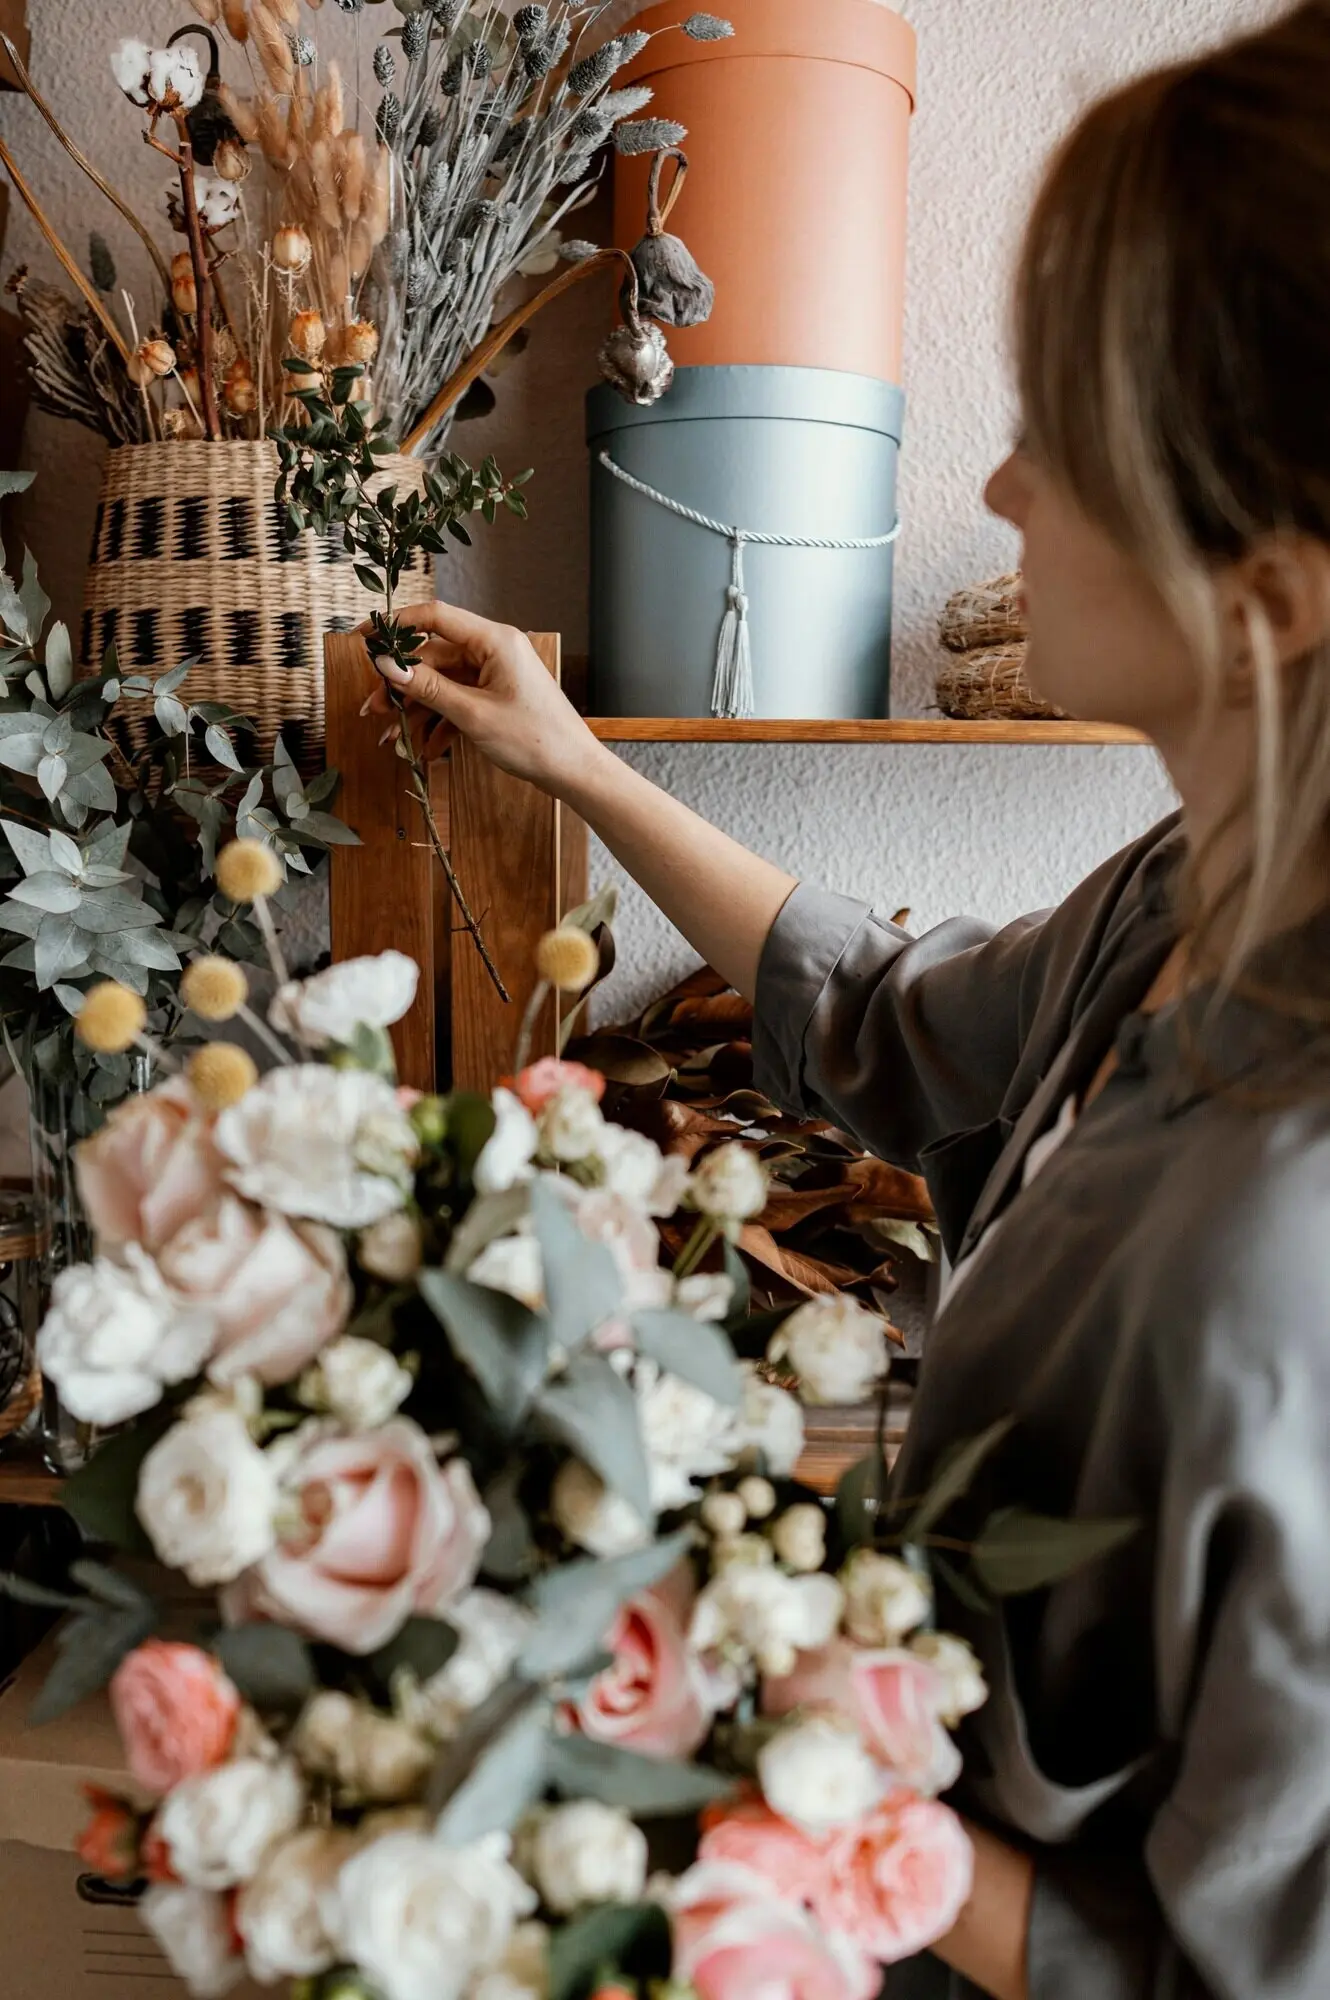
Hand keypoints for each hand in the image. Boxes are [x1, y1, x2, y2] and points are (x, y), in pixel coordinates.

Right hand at [358, 601, 605, 797]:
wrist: (574, 771)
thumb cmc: (536, 739)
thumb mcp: (473, 714)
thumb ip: (428, 687)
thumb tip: (387, 664)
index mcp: (494, 641)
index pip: (435, 616)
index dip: (396, 624)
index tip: (365, 636)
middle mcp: (495, 650)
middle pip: (434, 657)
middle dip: (402, 685)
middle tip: (374, 708)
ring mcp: (496, 674)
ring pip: (443, 683)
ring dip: (418, 709)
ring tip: (393, 735)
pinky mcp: (497, 697)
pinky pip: (459, 701)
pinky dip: (441, 723)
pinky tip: (425, 748)